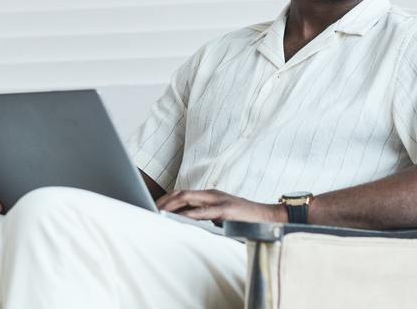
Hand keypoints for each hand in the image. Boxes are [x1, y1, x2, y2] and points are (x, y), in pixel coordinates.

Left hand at [156, 189, 285, 225]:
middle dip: (163, 201)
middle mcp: (212, 194)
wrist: (268, 217)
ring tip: (157, 213)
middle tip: (148, 210)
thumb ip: (206, 217)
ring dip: (171, 206)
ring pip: (188, 198)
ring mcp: (219, 200)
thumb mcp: (222, 217)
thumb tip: (187, 224)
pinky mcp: (226, 210)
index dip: (166, 199)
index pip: (182, 193)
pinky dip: (188, 215)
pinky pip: (203, 211)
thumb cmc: (245, 219)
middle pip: (181, 193)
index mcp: (210, 195)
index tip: (153, 207)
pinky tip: (178, 219)